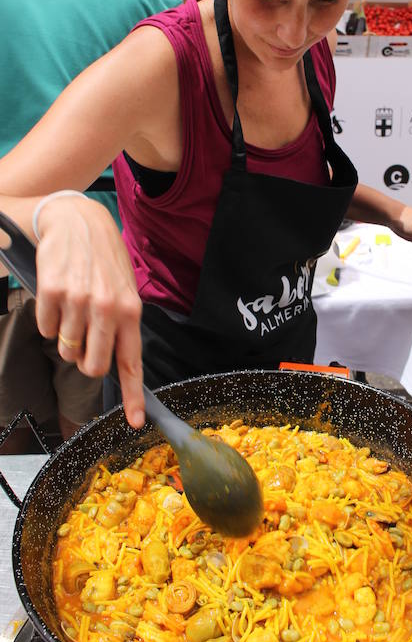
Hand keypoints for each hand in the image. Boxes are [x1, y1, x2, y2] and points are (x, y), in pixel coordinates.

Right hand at [34, 195, 144, 426]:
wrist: (77, 219)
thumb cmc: (103, 258)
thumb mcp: (124, 288)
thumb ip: (122, 324)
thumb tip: (118, 361)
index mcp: (130, 311)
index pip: (131, 362)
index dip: (133, 396)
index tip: (136, 421)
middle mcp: (106, 308)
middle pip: (94, 366)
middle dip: (87, 362)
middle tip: (85, 341)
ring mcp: (78, 302)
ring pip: (67, 350)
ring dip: (67, 337)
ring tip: (73, 309)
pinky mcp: (52, 294)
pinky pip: (46, 330)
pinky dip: (49, 320)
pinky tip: (59, 297)